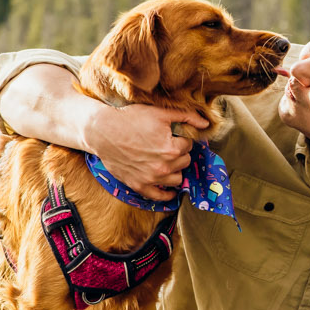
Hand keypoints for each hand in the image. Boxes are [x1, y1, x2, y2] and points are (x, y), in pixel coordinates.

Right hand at [81, 102, 211, 201]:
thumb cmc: (130, 119)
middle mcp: (164, 167)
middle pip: (185, 161)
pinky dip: (167, 193)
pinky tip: (168, 188)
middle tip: (167, 145)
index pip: (189, 145)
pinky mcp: (139, 186)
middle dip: (179, 153)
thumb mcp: (160, 113)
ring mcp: (151, 179)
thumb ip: (186, 117)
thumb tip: (206, 124)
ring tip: (165, 161)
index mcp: (172, 148)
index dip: (181, 138)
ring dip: (174, 170)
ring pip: (177, 179)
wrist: (103, 132)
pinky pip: (160, 196)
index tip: (172, 134)